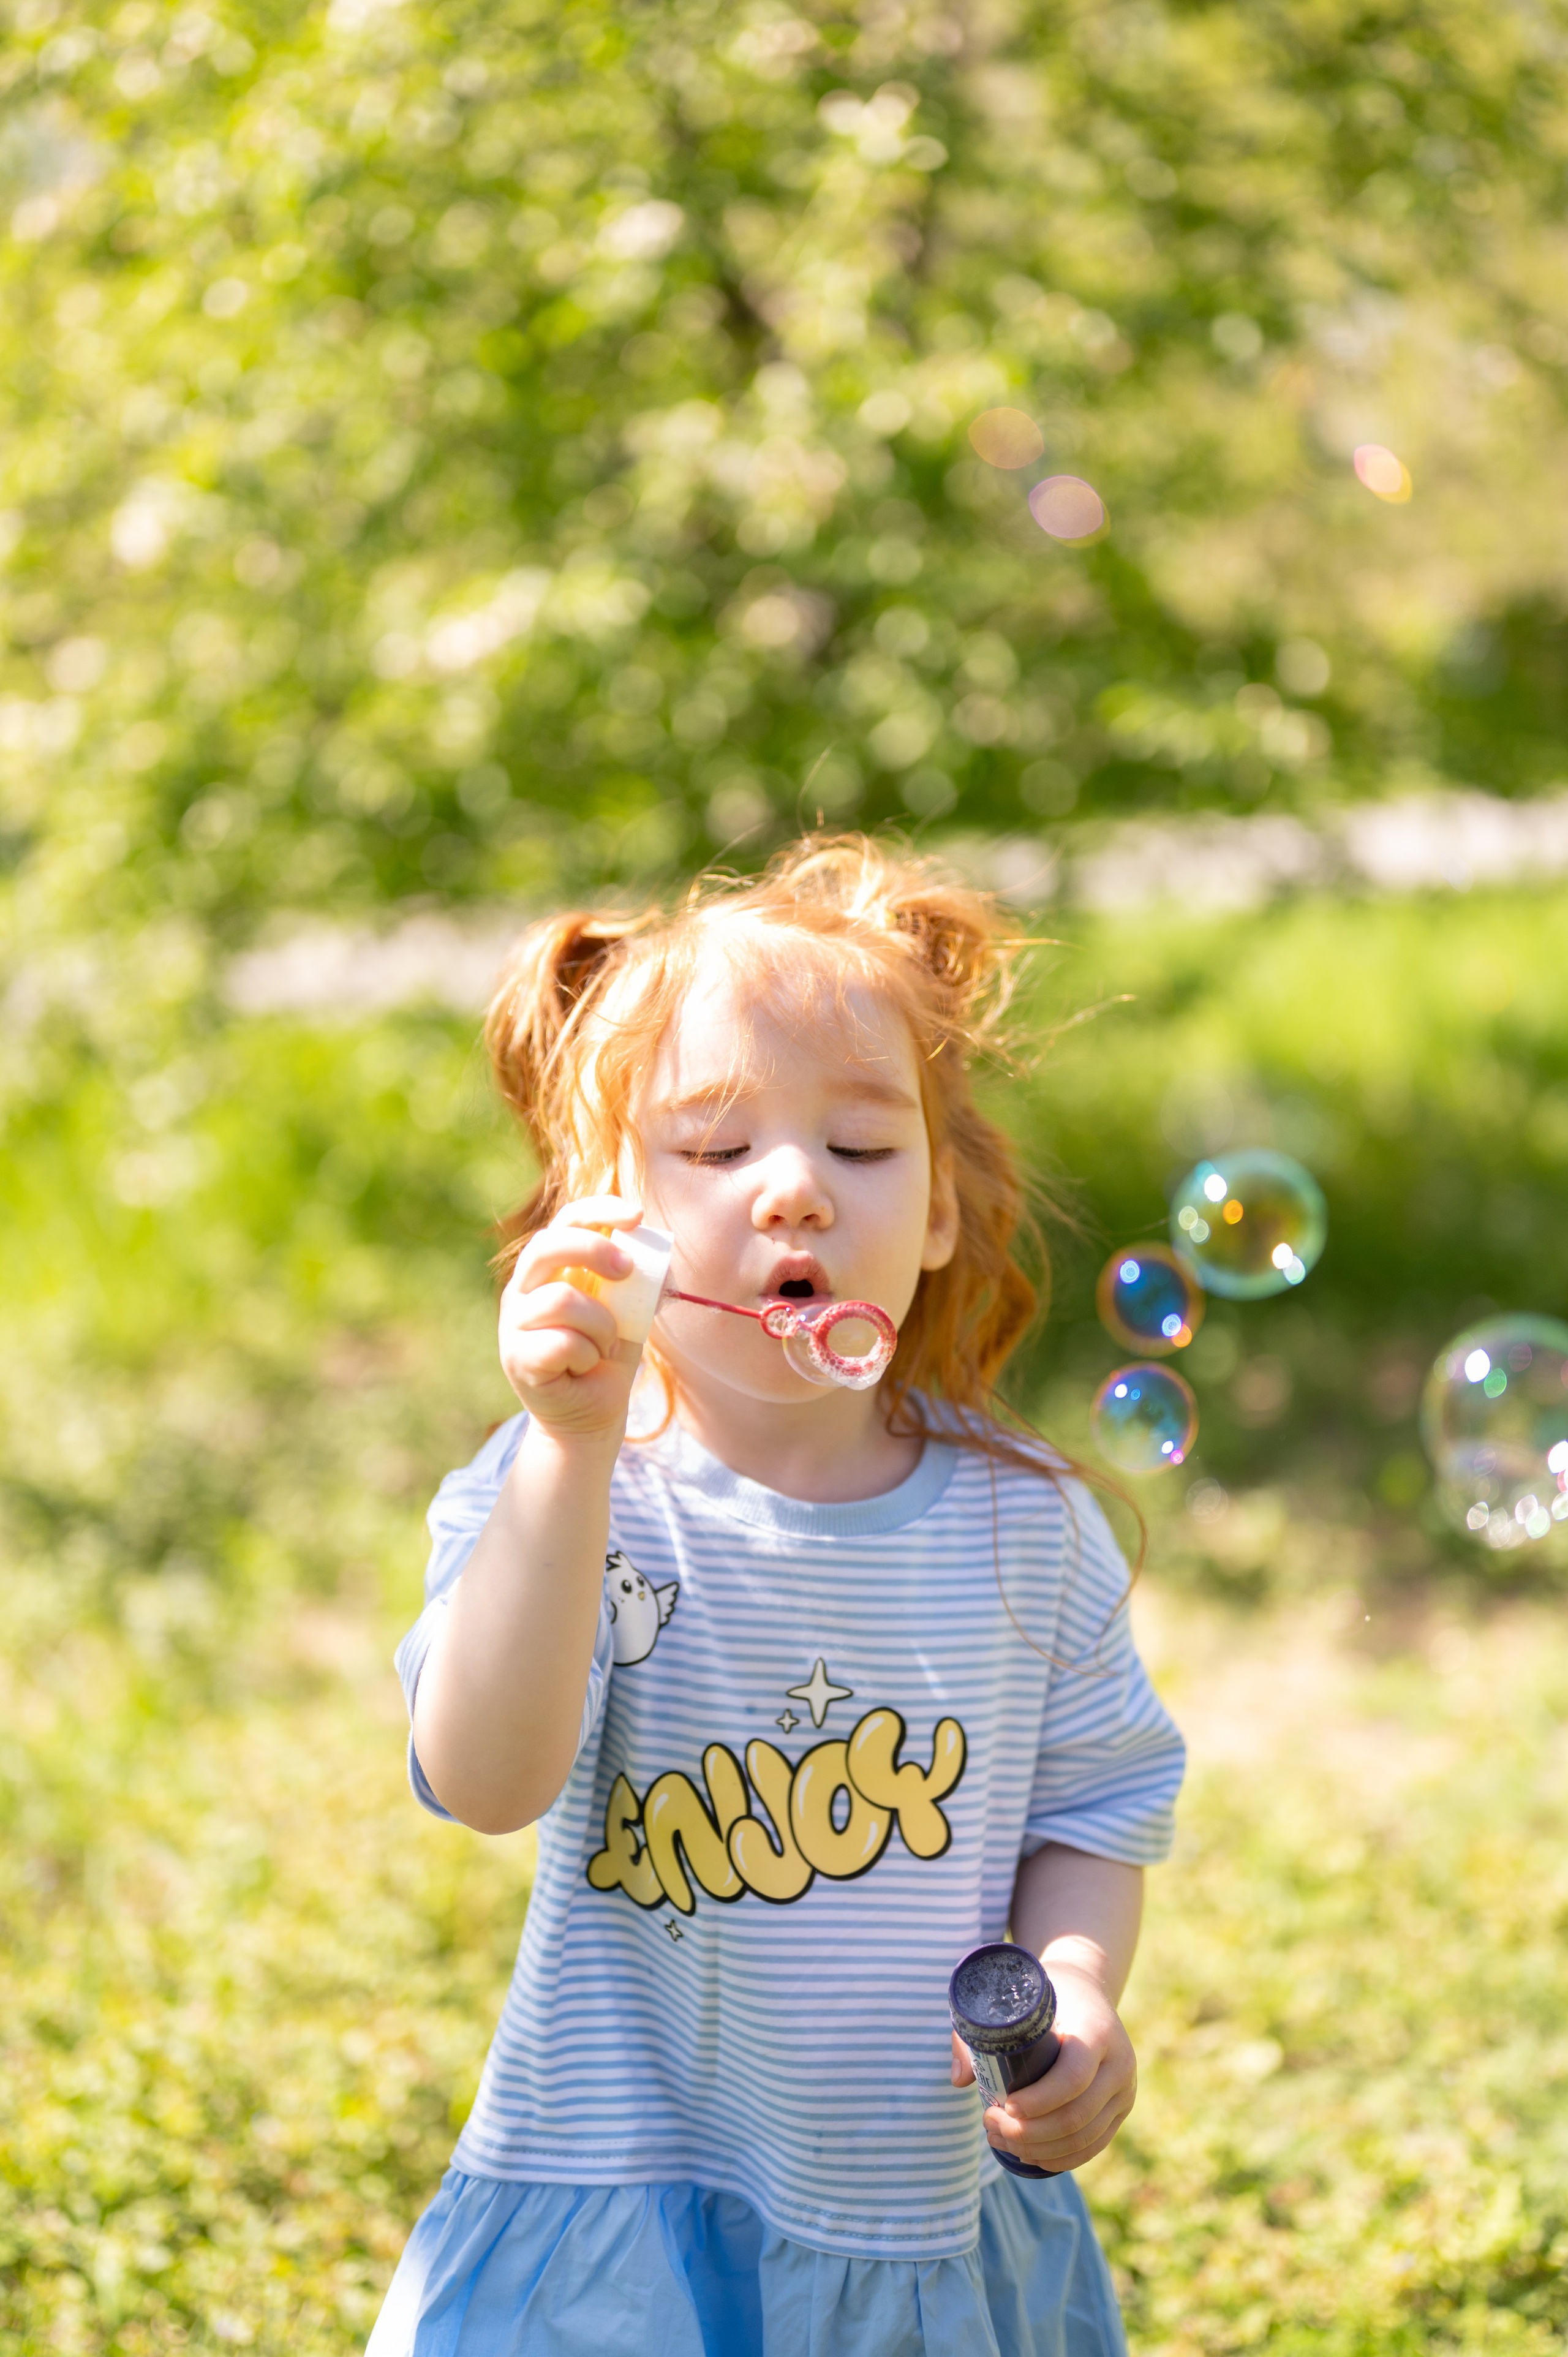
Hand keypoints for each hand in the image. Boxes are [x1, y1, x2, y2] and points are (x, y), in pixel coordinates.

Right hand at [498, 1195, 644, 1439]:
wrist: (591, 1415)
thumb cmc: (607, 1356)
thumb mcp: (628, 1312)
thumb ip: (634, 1283)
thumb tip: (657, 1256)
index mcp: (550, 1269)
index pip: (565, 1222)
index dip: (599, 1210)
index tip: (637, 1215)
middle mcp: (524, 1289)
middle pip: (547, 1246)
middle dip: (594, 1251)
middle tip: (626, 1271)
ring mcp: (514, 1323)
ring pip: (562, 1300)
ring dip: (599, 1325)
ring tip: (602, 1346)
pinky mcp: (516, 1357)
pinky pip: (561, 1343)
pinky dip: (586, 1356)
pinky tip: (583, 1368)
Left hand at [950, 1961, 1137, 2172]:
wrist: (1086, 1988)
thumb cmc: (1042, 1995)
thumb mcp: (1014, 1999)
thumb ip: (980, 2032)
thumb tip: (959, 2080)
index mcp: (1097, 2031)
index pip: (1072, 2078)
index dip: (1038, 2101)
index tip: (1005, 2105)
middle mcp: (1119, 2063)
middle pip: (1077, 2116)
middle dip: (1029, 2132)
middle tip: (991, 2125)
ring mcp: (1124, 2090)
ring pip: (1084, 2138)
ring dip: (1039, 2149)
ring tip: (1001, 2139)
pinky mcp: (1121, 2109)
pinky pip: (1094, 2146)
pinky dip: (1061, 2158)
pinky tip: (1031, 2156)